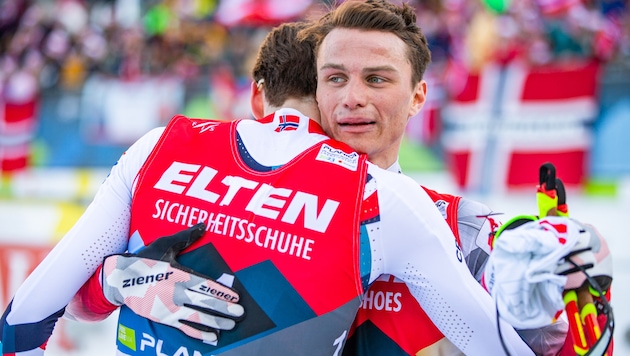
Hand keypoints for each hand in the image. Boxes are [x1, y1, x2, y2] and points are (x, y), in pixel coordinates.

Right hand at [101, 223, 244, 342]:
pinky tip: (212, 337)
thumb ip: (186, 237)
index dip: (221, 293)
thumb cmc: (144, 259)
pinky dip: (199, 334)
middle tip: (240, 313)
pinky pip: (185, 328)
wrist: (119, 279)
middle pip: (205, 304)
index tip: (236, 297)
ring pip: (198, 319)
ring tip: (230, 326)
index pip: (205, 286)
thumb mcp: (165, 245)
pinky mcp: (164, 319)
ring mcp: (170, 309)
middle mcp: (176, 294)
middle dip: (224, 309)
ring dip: (216, 323)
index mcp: (179, 276)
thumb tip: (204, 224)